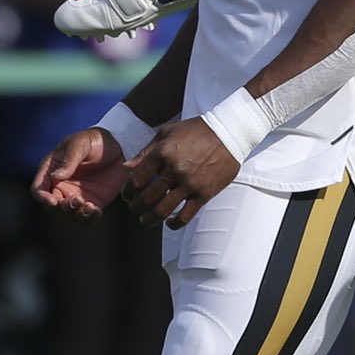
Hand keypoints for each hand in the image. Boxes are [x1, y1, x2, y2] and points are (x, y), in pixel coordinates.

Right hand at [32, 127, 127, 218]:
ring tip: (90, 206)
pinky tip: (97, 211)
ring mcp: (75, 196)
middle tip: (77, 201)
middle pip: (52, 206)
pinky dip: (89, 219)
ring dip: (76, 216)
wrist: (119, 145)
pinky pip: (85, 218)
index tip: (54, 201)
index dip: (42, 197)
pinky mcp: (90, 203)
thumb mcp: (81, 144)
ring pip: (67, 216)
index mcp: (51, 170)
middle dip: (62, 208)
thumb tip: (55, 177)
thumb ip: (69, 160)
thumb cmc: (94, 140)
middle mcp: (60, 186)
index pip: (38, 188)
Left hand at [121, 117, 238, 228]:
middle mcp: (174, 169)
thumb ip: (145, 151)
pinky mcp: (204, 193)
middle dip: (136, 207)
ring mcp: (190, 183)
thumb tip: (126, 167)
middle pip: (147, 198)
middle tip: (135, 209)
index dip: (128, 191)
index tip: (127, 195)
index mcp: (162, 153)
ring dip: (150, 219)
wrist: (228, 132)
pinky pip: (185, 216)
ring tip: (146, 220)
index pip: (136, 179)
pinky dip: (174, 224)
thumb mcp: (167, 133)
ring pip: (163, 210)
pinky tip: (169, 222)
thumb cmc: (195, 131)